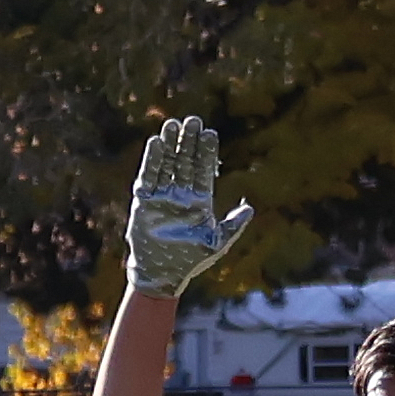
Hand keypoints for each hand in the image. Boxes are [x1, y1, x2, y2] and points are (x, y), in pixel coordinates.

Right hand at [121, 120, 249, 301]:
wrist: (162, 275)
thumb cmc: (191, 262)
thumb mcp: (218, 242)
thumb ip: (234, 225)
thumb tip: (250, 209)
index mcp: (199, 202)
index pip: (203, 171)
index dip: (206, 152)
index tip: (209, 133)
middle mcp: (180, 196)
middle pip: (185, 162)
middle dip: (188, 142)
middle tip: (193, 120)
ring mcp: (162, 198)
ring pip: (167, 165)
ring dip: (170, 146)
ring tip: (173, 124)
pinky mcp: (144, 203)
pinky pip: (148, 177)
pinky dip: (152, 161)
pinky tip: (157, 144)